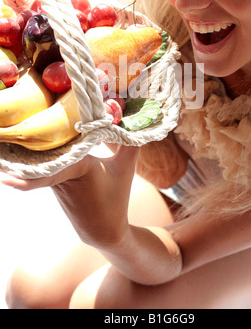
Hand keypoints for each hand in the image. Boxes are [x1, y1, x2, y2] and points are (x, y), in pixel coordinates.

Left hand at [0, 145, 138, 247]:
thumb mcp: (126, 167)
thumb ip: (131, 143)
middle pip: (40, 152)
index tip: (9, 165)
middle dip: (18, 148)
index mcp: (80, 166)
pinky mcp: (50, 183)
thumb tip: (136, 121)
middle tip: (0, 138)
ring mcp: (53, 179)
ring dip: (22, 151)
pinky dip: (31, 158)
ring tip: (3, 142)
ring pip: (38, 159)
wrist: (103, 230)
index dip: (34, 158)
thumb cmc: (116, 197)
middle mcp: (62, 172)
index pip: (56, 155)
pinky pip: (41, 166)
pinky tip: (17, 151)